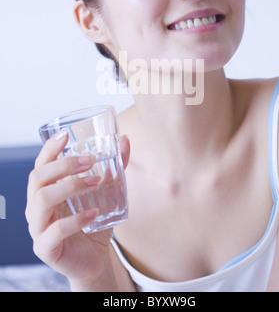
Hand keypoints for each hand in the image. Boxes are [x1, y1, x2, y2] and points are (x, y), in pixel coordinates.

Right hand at [25, 130, 129, 284]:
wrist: (94, 259)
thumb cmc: (93, 223)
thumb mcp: (106, 193)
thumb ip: (114, 169)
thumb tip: (125, 140)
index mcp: (46, 190)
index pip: (40, 164)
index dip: (50, 148)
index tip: (66, 135)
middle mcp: (36, 206)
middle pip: (38, 178)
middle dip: (64, 165)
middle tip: (90, 160)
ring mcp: (38, 227)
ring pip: (42, 200)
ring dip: (70, 186)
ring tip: (95, 183)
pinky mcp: (46, 248)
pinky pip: (54, 231)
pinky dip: (75, 219)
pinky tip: (94, 213)